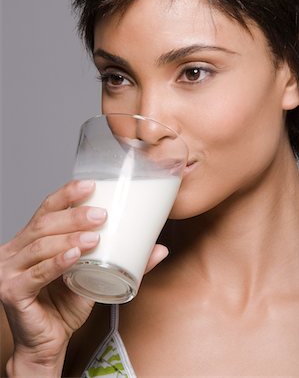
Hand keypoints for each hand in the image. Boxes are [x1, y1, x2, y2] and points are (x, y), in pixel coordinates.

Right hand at [0, 180, 106, 376]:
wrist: (47, 342)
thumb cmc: (66, 304)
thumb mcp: (95, 276)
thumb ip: (122, 261)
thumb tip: (160, 249)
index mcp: (32, 239)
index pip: (47, 208)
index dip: (67, 194)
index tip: (91, 184)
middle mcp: (16, 250)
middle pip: (44, 223)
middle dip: (74, 216)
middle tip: (102, 215)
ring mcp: (10, 270)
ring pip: (41, 245)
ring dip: (70, 237)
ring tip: (95, 237)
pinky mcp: (12, 292)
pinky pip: (36, 273)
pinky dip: (57, 263)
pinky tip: (75, 255)